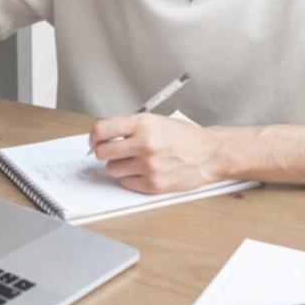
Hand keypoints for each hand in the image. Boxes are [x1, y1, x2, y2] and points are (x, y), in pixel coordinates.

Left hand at [89, 114, 222, 193]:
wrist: (209, 153)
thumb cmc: (184, 137)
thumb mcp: (156, 121)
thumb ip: (130, 128)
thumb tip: (102, 137)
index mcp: (143, 124)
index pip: (101, 130)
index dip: (94, 137)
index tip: (95, 141)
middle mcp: (144, 144)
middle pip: (103, 152)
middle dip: (104, 153)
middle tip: (112, 152)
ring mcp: (148, 165)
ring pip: (112, 170)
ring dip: (119, 166)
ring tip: (134, 161)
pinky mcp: (153, 184)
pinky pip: (126, 183)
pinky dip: (131, 179)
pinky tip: (143, 171)